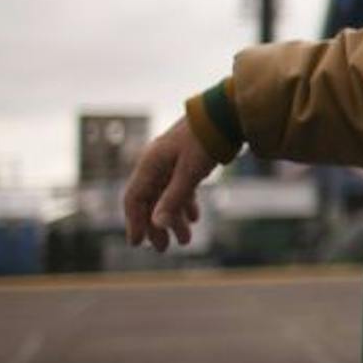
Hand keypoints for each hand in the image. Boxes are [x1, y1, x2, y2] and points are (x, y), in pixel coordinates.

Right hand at [122, 117, 217, 251]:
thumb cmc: (206, 140)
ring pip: (167, 196)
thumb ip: (173, 198)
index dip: (134, 222)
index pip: (134, 199)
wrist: (227, 113)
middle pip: (149, 201)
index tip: (138, 244)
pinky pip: (181, 187)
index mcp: (150, 164)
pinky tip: (195, 218)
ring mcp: (172, 162)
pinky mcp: (188, 161)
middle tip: (164, 248)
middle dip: (156, 226)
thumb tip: (156, 225)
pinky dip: (186, 203)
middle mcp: (157, 163)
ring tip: (185, 240)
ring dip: (174, 218)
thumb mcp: (189, 172)